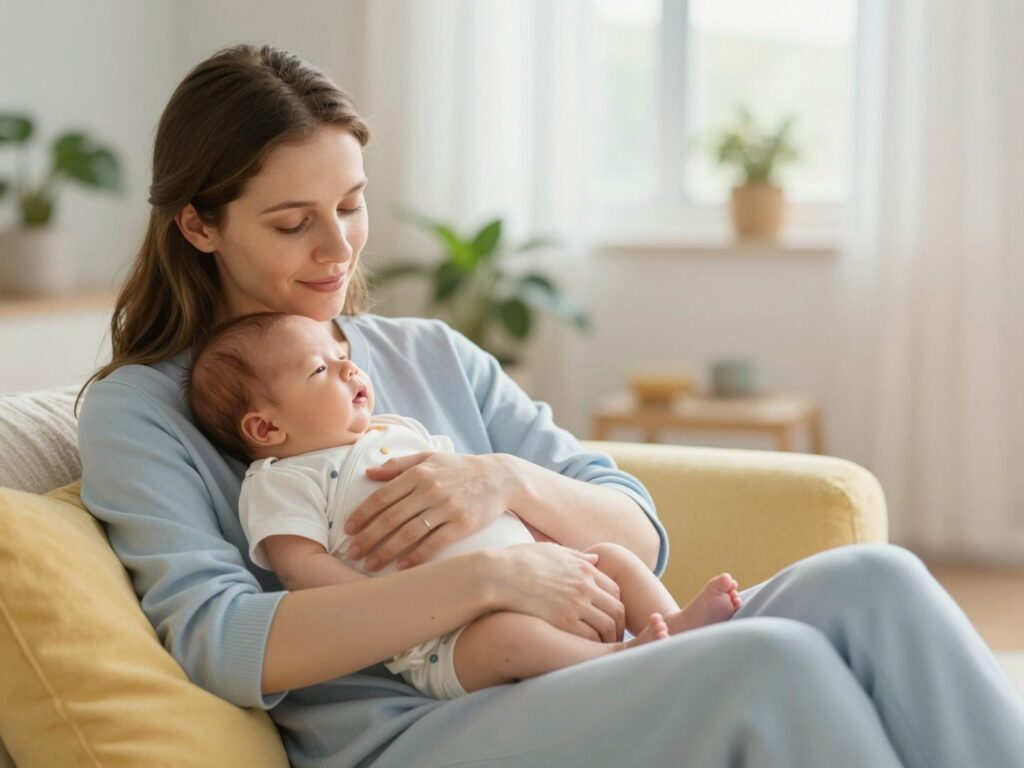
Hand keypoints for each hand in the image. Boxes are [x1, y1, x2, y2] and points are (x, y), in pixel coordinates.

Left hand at [344, 452, 514, 571]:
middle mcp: (431, 489)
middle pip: (391, 518)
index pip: (382, 496)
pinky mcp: (462, 524)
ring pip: (409, 534)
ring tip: (370, 565)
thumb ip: (398, 465)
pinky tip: (401, 568)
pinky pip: (434, 544)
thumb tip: (368, 473)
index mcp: (419, 473)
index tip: (348, 529)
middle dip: (368, 537)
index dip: (362, 514)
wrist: (499, 478)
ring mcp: (447, 507)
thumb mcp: (430, 457)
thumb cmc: (460, 468)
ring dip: (386, 552)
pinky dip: (415, 557)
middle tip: (352, 553)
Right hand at [495, 543, 625, 642]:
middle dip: (619, 626)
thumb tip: (594, 558)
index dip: (616, 605)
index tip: (612, 617)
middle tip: (614, 639)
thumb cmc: (518, 561)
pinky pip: (590, 637)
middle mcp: (584, 586)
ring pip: (608, 626)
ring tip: (603, 649)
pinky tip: (587, 652)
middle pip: (617, 609)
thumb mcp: (550, 551)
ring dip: (609, 639)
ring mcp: (575, 604)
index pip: (615, 590)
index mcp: (582, 568)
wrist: (497, 575)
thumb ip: (575, 556)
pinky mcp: (562, 621)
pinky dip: (594, 645)